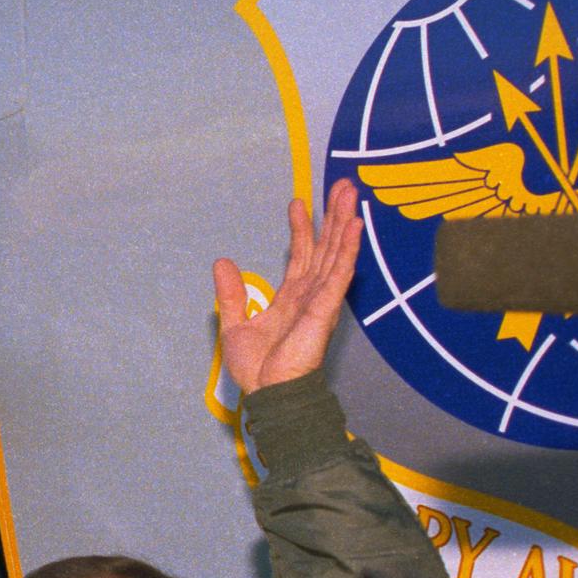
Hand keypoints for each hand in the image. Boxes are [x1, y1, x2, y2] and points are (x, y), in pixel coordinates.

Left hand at [215, 178, 359, 395]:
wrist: (269, 393)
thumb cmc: (259, 369)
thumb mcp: (235, 325)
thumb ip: (231, 294)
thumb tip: (222, 262)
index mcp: (291, 297)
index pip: (300, 255)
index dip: (300, 229)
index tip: (298, 203)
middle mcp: (310, 294)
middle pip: (324, 246)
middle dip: (332, 216)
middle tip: (341, 185)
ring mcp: (321, 299)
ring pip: (335, 252)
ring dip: (344, 222)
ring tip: (349, 192)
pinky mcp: (326, 307)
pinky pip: (339, 273)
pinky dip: (348, 248)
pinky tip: (355, 226)